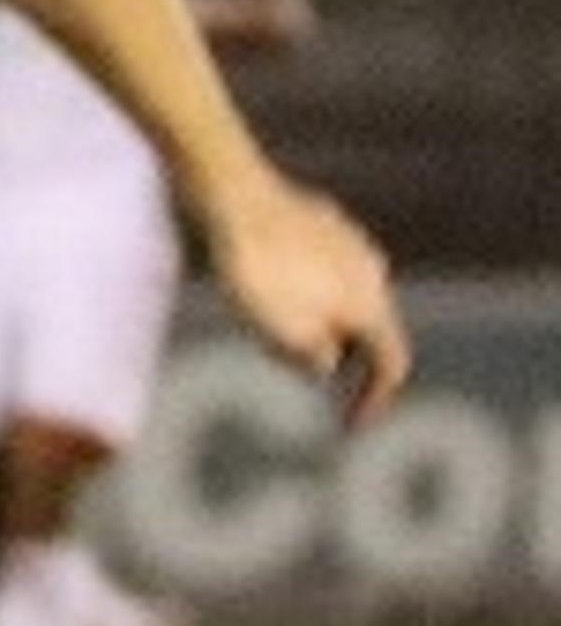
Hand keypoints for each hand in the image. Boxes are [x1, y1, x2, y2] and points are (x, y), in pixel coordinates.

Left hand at [208, 176, 411, 424]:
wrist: (234, 198)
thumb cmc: (256, 272)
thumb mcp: (283, 336)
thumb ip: (314, 359)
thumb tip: (325, 365)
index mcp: (372, 303)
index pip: (391, 362)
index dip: (375, 400)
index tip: (352, 427)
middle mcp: (372, 269)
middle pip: (368, 329)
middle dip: (343, 359)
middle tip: (301, 372)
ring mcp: (348, 241)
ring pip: (344, 296)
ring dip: (321, 323)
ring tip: (271, 328)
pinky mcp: (318, 221)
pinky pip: (319, 268)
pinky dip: (304, 291)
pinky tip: (266, 287)